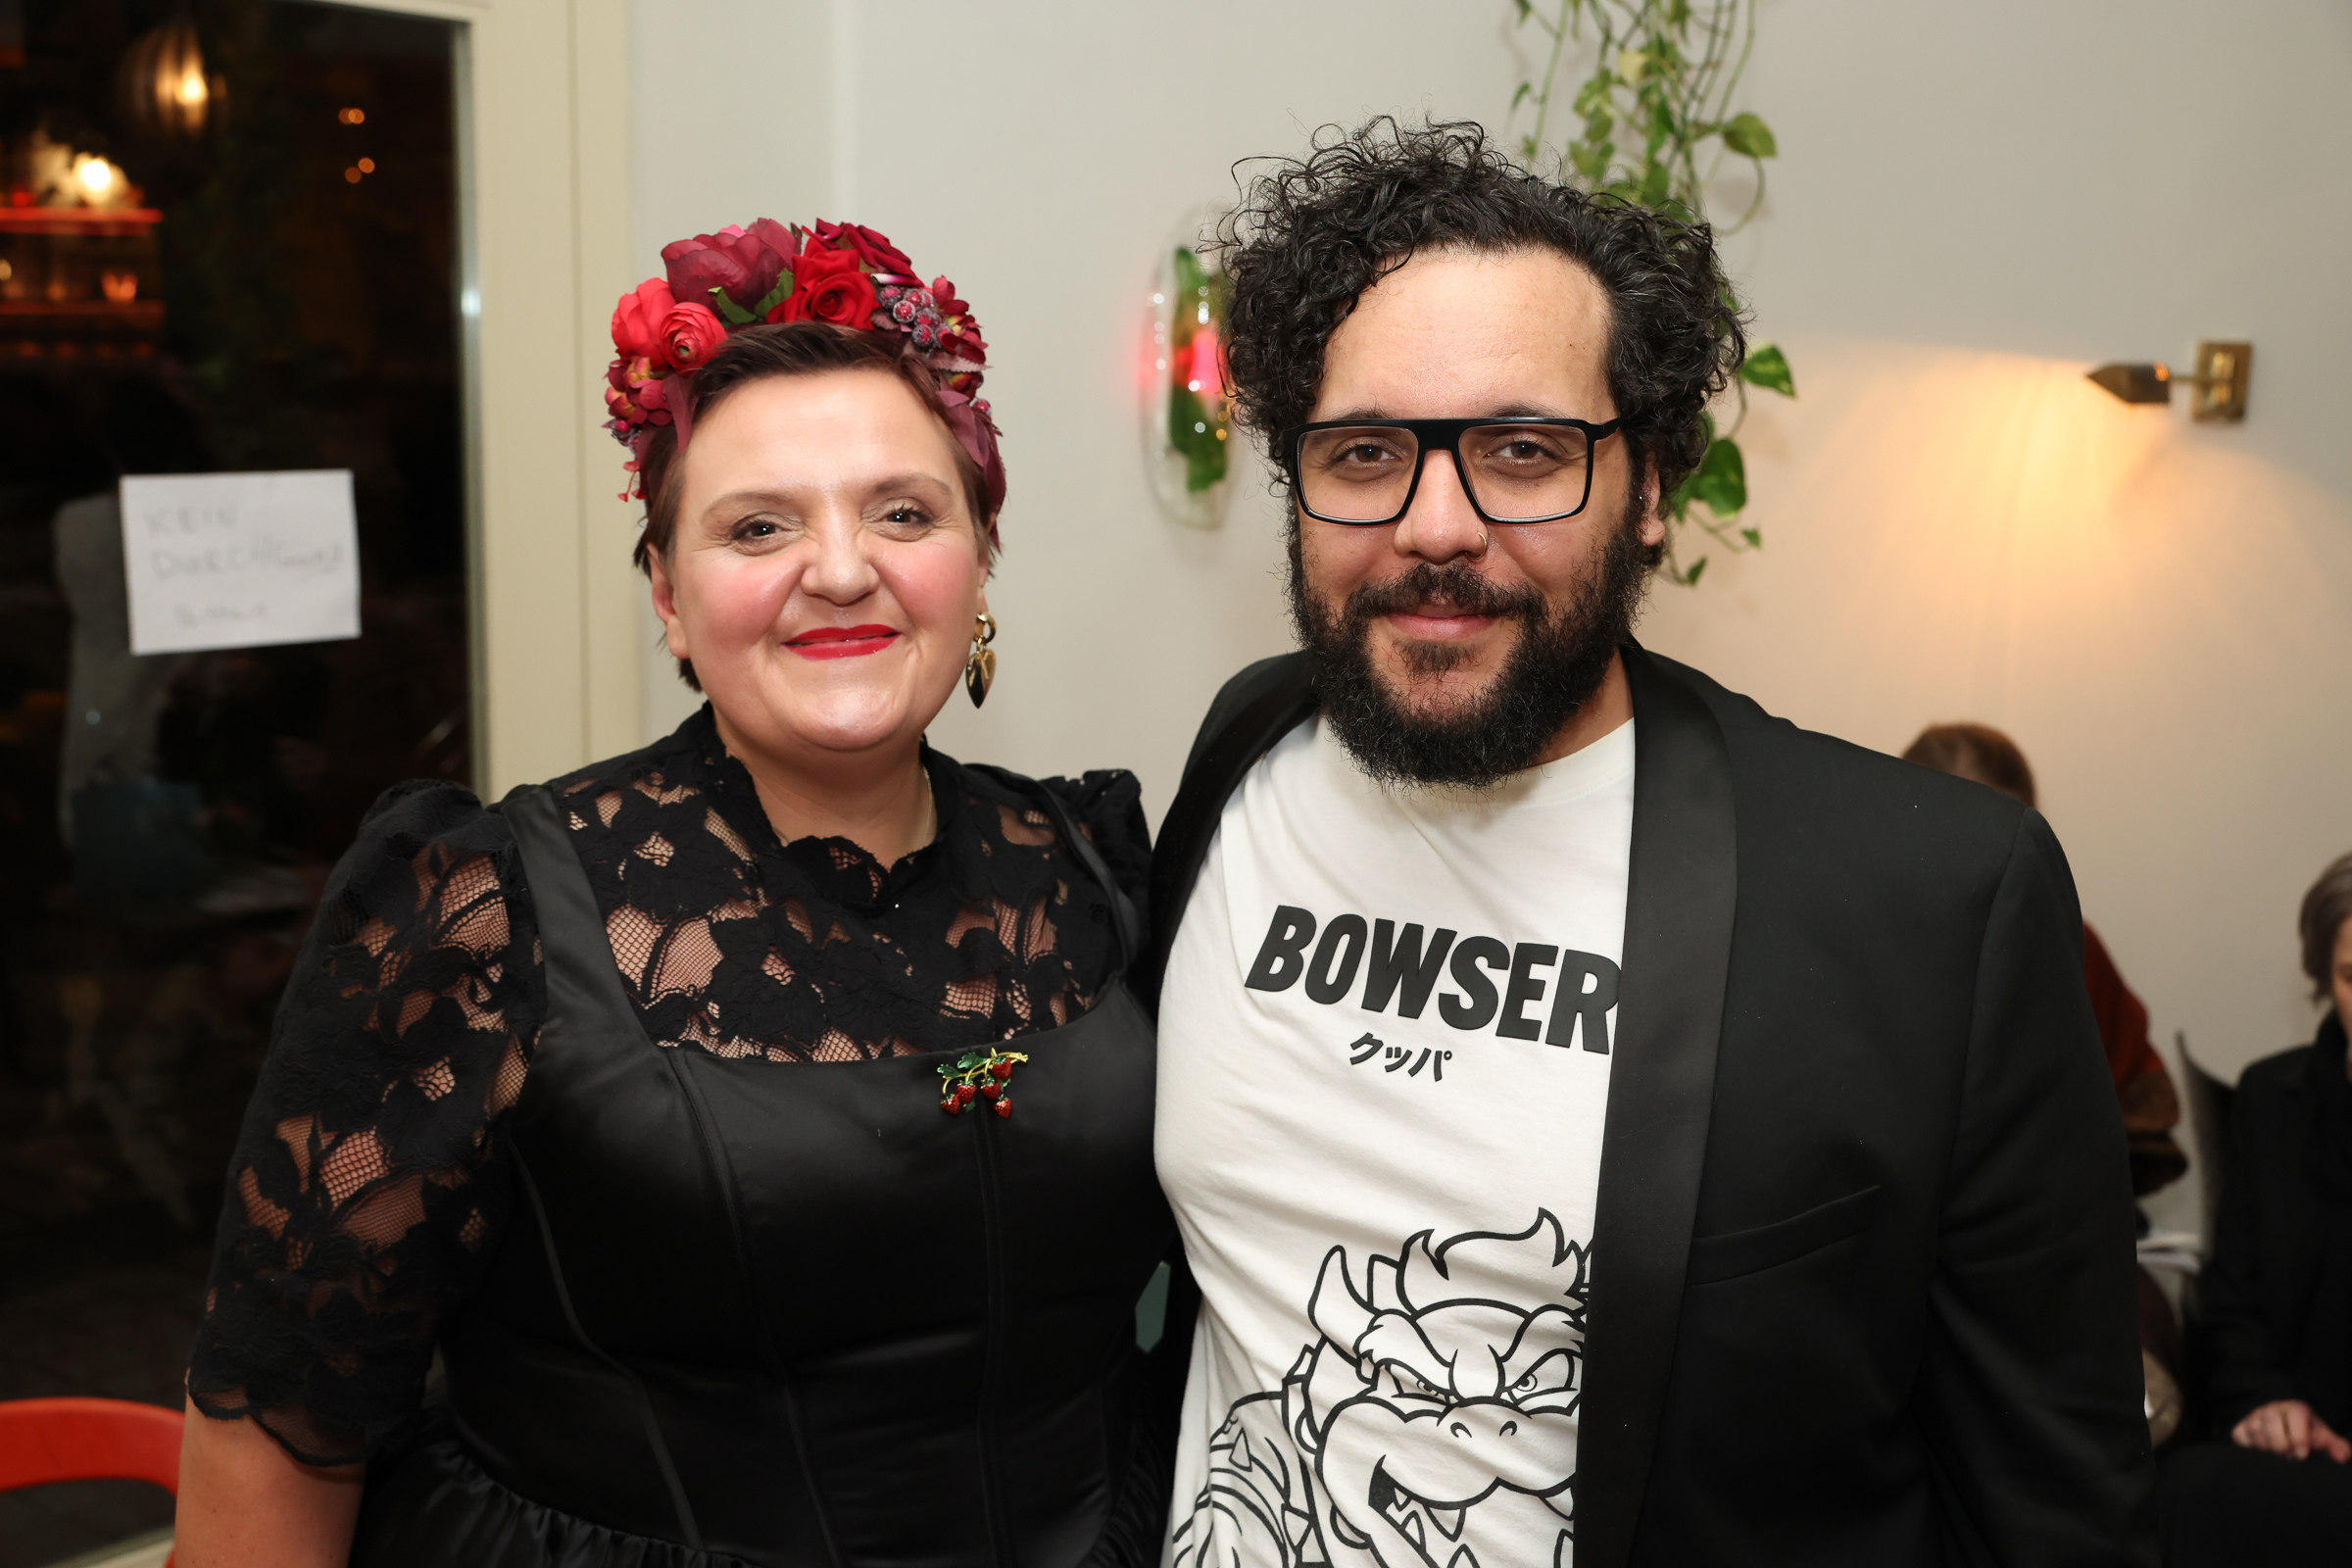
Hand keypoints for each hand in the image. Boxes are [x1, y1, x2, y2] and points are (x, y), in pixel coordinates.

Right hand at [2232, 1399, 2351, 1461]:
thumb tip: (2342, 1457)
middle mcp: (2272, 1408)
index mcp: (2295, 1408)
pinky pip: (2239, 1436)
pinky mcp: (2240, 1426)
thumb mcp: (2324, 1438)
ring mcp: (2254, 1416)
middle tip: (2288, 1457)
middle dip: (2280, 1445)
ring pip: (2254, 1431)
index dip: (2298, 1438)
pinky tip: (2260, 1452)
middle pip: (2271, 1423)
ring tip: (2276, 1456)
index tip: (2302, 1455)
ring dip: (2266, 1449)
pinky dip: (2248, 1447)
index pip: (2294, 1417)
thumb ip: (2337, 1447)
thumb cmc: (2306, 1434)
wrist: (2286, 1428)